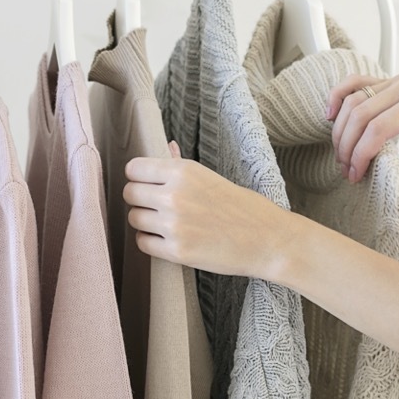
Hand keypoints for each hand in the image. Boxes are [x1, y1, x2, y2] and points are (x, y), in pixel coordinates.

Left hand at [123, 141, 292, 279]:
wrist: (268, 240)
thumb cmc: (243, 208)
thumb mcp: (211, 178)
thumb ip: (181, 165)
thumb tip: (165, 146)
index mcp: (183, 172)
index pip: (133, 168)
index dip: (138, 177)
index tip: (147, 184)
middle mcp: (174, 195)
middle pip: (130, 193)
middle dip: (140, 200)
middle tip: (156, 206)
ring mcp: (174, 225)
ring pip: (134, 218)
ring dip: (145, 222)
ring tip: (165, 224)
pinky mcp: (176, 252)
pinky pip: (143, 243)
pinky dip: (151, 242)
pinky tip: (168, 239)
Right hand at [327, 72, 398, 182]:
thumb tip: (389, 184)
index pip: (378, 128)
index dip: (361, 154)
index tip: (356, 175)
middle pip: (360, 114)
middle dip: (347, 145)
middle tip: (346, 169)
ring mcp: (397, 79)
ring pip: (354, 100)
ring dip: (342, 129)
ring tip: (342, 153)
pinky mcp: (391, 79)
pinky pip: (357, 82)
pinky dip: (340, 96)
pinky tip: (330, 114)